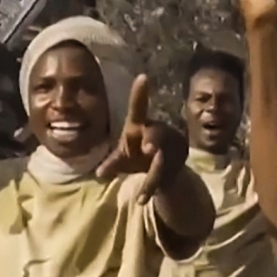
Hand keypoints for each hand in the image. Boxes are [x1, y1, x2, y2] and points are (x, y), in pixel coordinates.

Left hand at [95, 75, 188, 203]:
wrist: (166, 172)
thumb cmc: (139, 157)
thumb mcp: (123, 159)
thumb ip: (112, 164)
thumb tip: (99, 173)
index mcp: (140, 127)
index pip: (140, 108)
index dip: (141, 93)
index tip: (143, 77)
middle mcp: (157, 134)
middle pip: (157, 134)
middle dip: (154, 139)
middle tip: (148, 145)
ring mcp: (169, 149)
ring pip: (161, 161)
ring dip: (152, 176)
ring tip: (142, 191)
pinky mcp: (176, 164)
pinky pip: (163, 176)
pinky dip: (151, 187)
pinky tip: (142, 199)